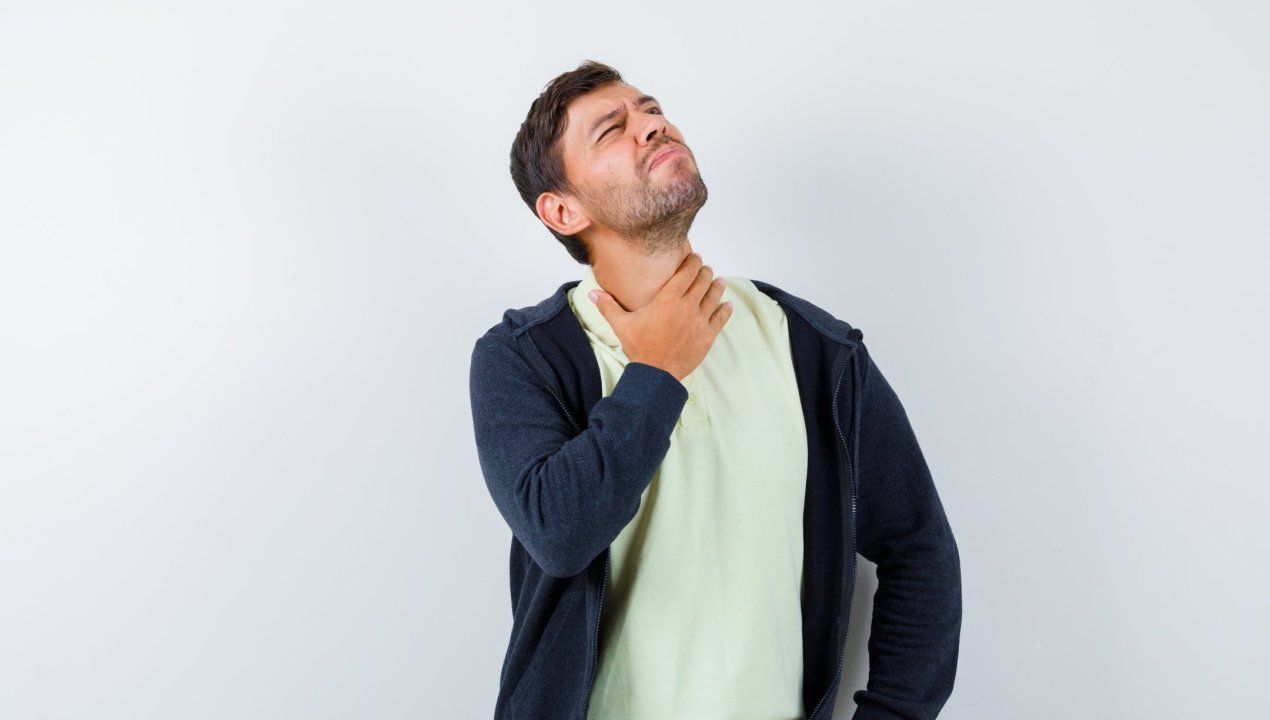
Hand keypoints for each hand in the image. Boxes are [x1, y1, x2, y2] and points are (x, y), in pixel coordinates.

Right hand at [588, 252, 732, 381]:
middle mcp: (686, 306)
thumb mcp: (621, 325)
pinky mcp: (707, 336)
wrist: (656, 373)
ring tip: (719, 281)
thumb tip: (592, 294)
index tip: (695, 258)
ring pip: (713, 297)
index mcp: (667, 299)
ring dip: (717, 287)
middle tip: (706, 268)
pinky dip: (725, 310)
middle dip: (705, 272)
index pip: (685, 273)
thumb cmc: (639, 347)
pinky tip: (728, 304)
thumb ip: (608, 306)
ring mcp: (699, 321)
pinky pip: (720, 318)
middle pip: (702, 281)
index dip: (693, 263)